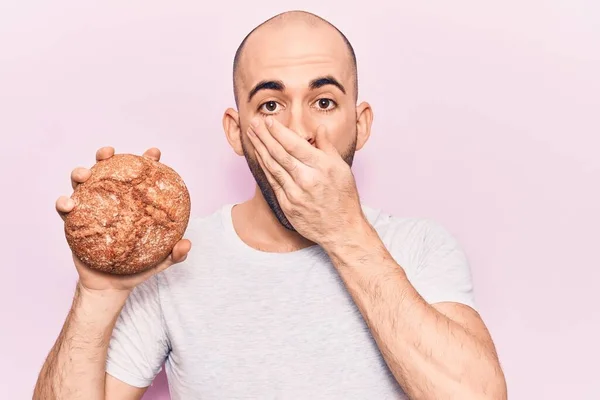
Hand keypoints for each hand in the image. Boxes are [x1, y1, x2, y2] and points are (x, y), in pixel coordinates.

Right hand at [55, 146, 191, 293]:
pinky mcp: (73, 222)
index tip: (154, 153)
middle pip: (106, 170)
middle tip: (108, 153)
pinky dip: (63, 202)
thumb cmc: (137, 269)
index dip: (146, 160)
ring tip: (84, 175)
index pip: (139, 177)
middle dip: (105, 156)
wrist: (111, 287)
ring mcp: (90, 208)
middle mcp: (110, 201)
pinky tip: (68, 204)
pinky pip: (64, 209)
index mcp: (132, 203)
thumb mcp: (160, 261)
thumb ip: (175, 254)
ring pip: (81, 183)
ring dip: (80, 172)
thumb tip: (186, 243)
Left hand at [246, 117, 368, 246]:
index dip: (279, 132)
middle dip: (264, 136)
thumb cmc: (344, 198)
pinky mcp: (287, 205)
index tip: (269, 120)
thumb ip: (328, 147)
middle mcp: (307, 179)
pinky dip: (264, 166)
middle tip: (254, 122)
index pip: (295, 145)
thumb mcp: (342, 169)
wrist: (341, 230)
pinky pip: (273, 182)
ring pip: (272, 166)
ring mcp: (295, 194)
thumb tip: (319, 128)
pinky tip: (259, 155)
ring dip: (260, 148)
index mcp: (322, 167)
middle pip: (279, 153)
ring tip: (252, 135)